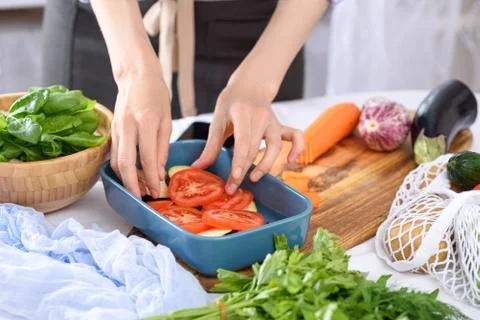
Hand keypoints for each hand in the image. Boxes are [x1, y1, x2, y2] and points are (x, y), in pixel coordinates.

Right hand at [111, 67, 171, 197]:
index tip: (156, 191)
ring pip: (116, 161)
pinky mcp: (111, 130)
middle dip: (131, 185)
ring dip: (125, 179)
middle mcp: (127, 126)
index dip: (151, 178)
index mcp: (145, 122)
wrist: (136, 75)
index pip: (147, 158)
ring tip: (138, 189)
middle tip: (140, 197)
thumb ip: (162, 147)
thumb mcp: (166, 120)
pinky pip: (114, 154)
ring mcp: (116, 128)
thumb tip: (159, 172)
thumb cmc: (156, 95)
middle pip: (124, 164)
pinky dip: (121, 168)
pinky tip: (131, 175)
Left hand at [192, 81, 303, 194]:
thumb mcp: (218, 120)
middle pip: (254, 148)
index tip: (234, 179)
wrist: (249, 86)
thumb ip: (211, 146)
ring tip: (253, 178)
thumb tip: (197, 167)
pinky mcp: (281, 126)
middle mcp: (261, 117)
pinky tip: (291, 162)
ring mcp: (273, 122)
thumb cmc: (231, 103)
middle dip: (243, 170)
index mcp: (243, 113)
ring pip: (275, 146)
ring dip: (266, 164)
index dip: (239, 162)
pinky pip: (296, 136)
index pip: (243, 141)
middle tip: (232, 188)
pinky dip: (298, 148)